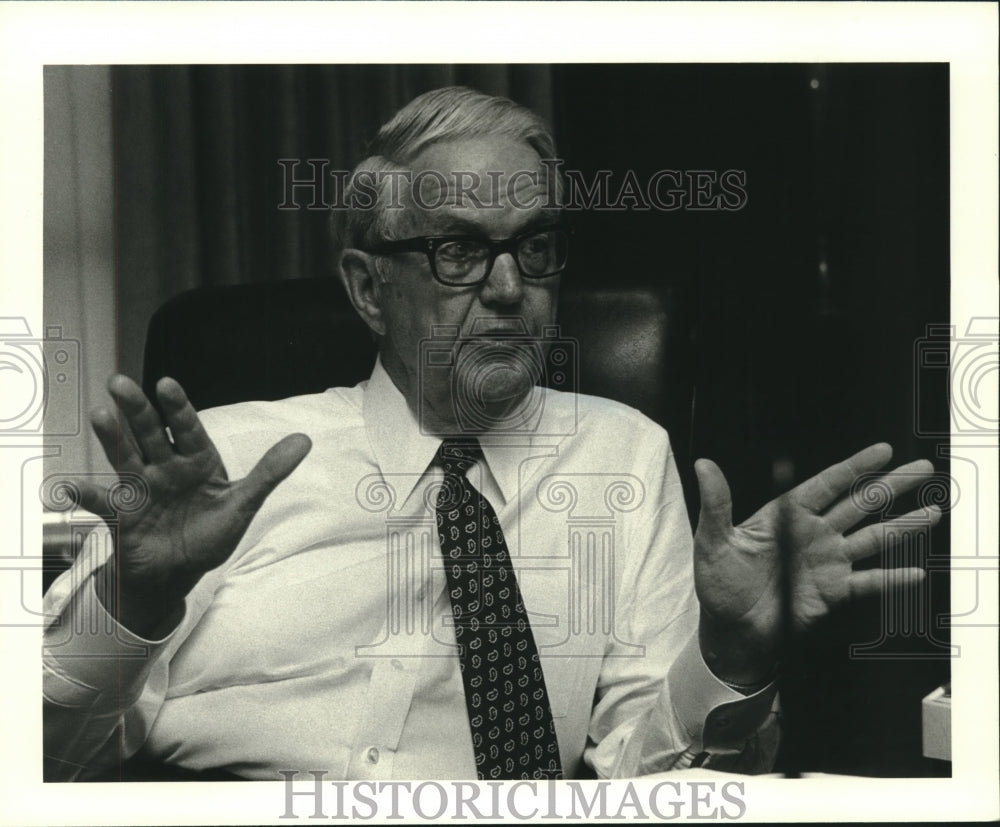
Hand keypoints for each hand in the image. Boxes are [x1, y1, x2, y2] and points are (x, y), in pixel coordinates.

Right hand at [71, 375, 311, 636]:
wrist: (178, 573)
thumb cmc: (209, 533)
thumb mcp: (243, 504)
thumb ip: (270, 472)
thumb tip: (305, 440)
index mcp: (196, 461)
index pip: (187, 429)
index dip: (177, 408)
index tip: (166, 384)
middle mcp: (166, 468)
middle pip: (150, 434)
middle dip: (137, 410)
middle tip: (121, 382)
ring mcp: (142, 489)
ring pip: (126, 458)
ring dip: (112, 438)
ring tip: (99, 414)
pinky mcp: (124, 516)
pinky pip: (103, 505)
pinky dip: (87, 498)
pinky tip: (70, 490)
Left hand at [692, 443, 939, 683]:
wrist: (732, 630)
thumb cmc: (719, 583)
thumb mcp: (713, 540)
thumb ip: (717, 503)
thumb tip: (704, 465)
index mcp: (786, 515)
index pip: (827, 484)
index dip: (855, 466)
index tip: (883, 451)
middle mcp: (813, 534)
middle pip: (859, 504)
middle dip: (891, 486)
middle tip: (923, 470)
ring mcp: (827, 562)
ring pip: (872, 538)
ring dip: (902, 526)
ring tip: (932, 511)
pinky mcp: (833, 591)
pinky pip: (868, 582)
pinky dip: (892, 579)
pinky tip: (914, 572)